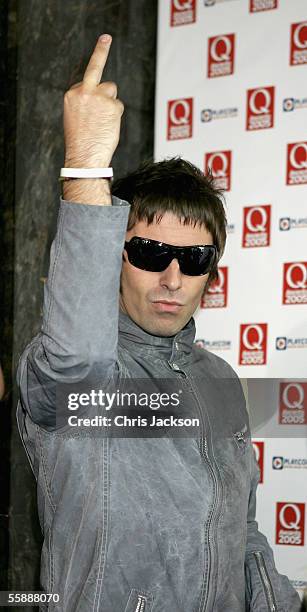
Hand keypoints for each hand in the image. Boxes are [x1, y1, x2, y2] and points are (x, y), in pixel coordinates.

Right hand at [63, 34, 123, 167]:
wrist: (84, 157)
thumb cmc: (81, 142)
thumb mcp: (76, 118)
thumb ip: (86, 103)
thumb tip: (101, 98)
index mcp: (71, 95)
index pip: (86, 80)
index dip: (92, 86)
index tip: (98, 50)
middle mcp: (84, 91)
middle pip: (97, 72)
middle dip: (100, 52)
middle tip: (106, 38)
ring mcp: (98, 97)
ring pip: (112, 91)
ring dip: (112, 103)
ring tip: (104, 122)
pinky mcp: (112, 105)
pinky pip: (118, 106)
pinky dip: (116, 116)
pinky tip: (108, 126)